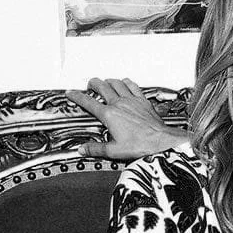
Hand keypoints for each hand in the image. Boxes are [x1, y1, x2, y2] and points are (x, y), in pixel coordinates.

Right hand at [66, 77, 185, 159]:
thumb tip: (83, 150)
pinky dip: (126, 83)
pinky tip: (125, 84)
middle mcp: (120, 104)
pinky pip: (133, 86)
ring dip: (108, 81)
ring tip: (105, 83)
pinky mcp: (143, 101)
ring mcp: (132, 101)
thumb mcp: (114, 151)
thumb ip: (96, 149)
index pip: (88, 102)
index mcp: (109, 115)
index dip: (77, 96)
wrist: (161, 141)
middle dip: (92, 83)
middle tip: (89, 86)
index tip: (70, 93)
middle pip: (101, 86)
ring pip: (117, 83)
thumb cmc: (142, 145)